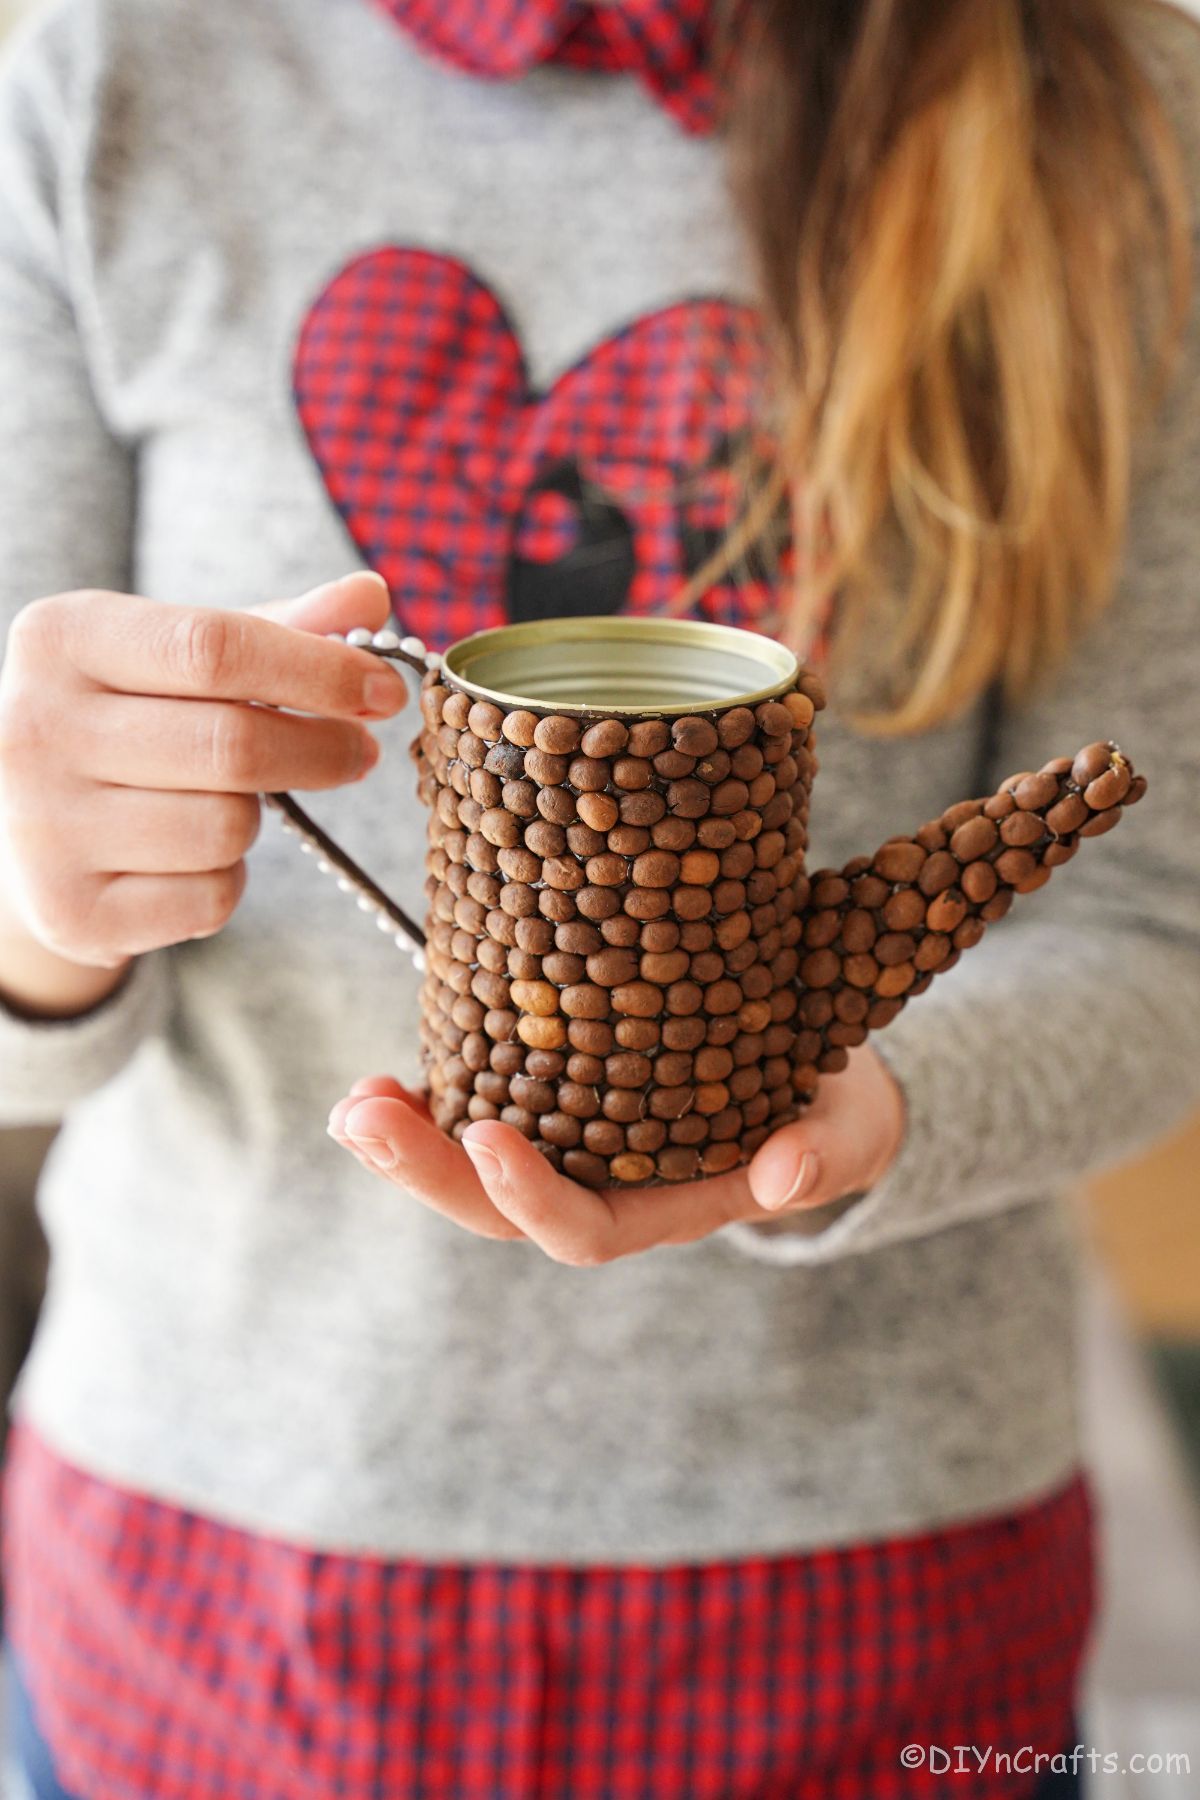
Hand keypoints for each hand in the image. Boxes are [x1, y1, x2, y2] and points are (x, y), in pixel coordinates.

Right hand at [0, 572, 406, 975]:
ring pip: (226, 827)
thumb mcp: (181, 656)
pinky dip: (229, 879)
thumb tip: (370, 596)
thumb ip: (277, 625)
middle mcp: (34, 726)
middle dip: (321, 749)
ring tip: (235, 801)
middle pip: (232, 743)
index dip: (318, 671)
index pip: (215, 648)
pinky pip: (211, 897)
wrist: (30, 830)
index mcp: (62, 638)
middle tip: (358, 751)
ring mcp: (44, 826)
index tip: (384, 690)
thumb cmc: (128, 722)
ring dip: (260, 818)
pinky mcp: (72, 910)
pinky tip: (196, 857)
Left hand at [327, 1044, 904, 1263]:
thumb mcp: (846, 1133)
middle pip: (496, 1208)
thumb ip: (824, 1156)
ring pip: (471, 1165)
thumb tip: (785, 1171)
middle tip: (365, 1120)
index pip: (581, 1230)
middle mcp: (602, 1188)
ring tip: (356, 1104)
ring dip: (405, 1139)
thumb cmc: (830, 1114)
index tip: (485, 1137)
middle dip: (426, 1171)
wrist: (819, 1083)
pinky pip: (478, 1108)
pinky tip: (386, 1076)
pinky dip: (429, 1098)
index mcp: (663, 1209)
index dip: (528, 1195)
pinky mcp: (552, 1095)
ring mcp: (570, 1146)